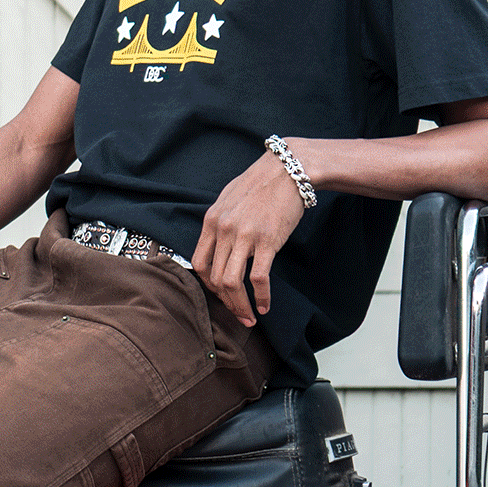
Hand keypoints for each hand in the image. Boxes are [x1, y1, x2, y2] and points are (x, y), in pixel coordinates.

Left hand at [191, 149, 308, 326]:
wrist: (289, 169)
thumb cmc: (261, 183)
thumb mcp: (229, 198)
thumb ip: (220, 222)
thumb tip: (217, 244)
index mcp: (211, 221)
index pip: (199, 263)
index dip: (207, 284)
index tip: (220, 294)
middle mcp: (223, 230)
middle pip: (214, 278)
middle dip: (224, 302)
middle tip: (236, 314)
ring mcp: (244, 236)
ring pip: (231, 282)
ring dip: (239, 306)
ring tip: (249, 318)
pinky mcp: (267, 241)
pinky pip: (258, 278)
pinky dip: (261, 297)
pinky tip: (265, 306)